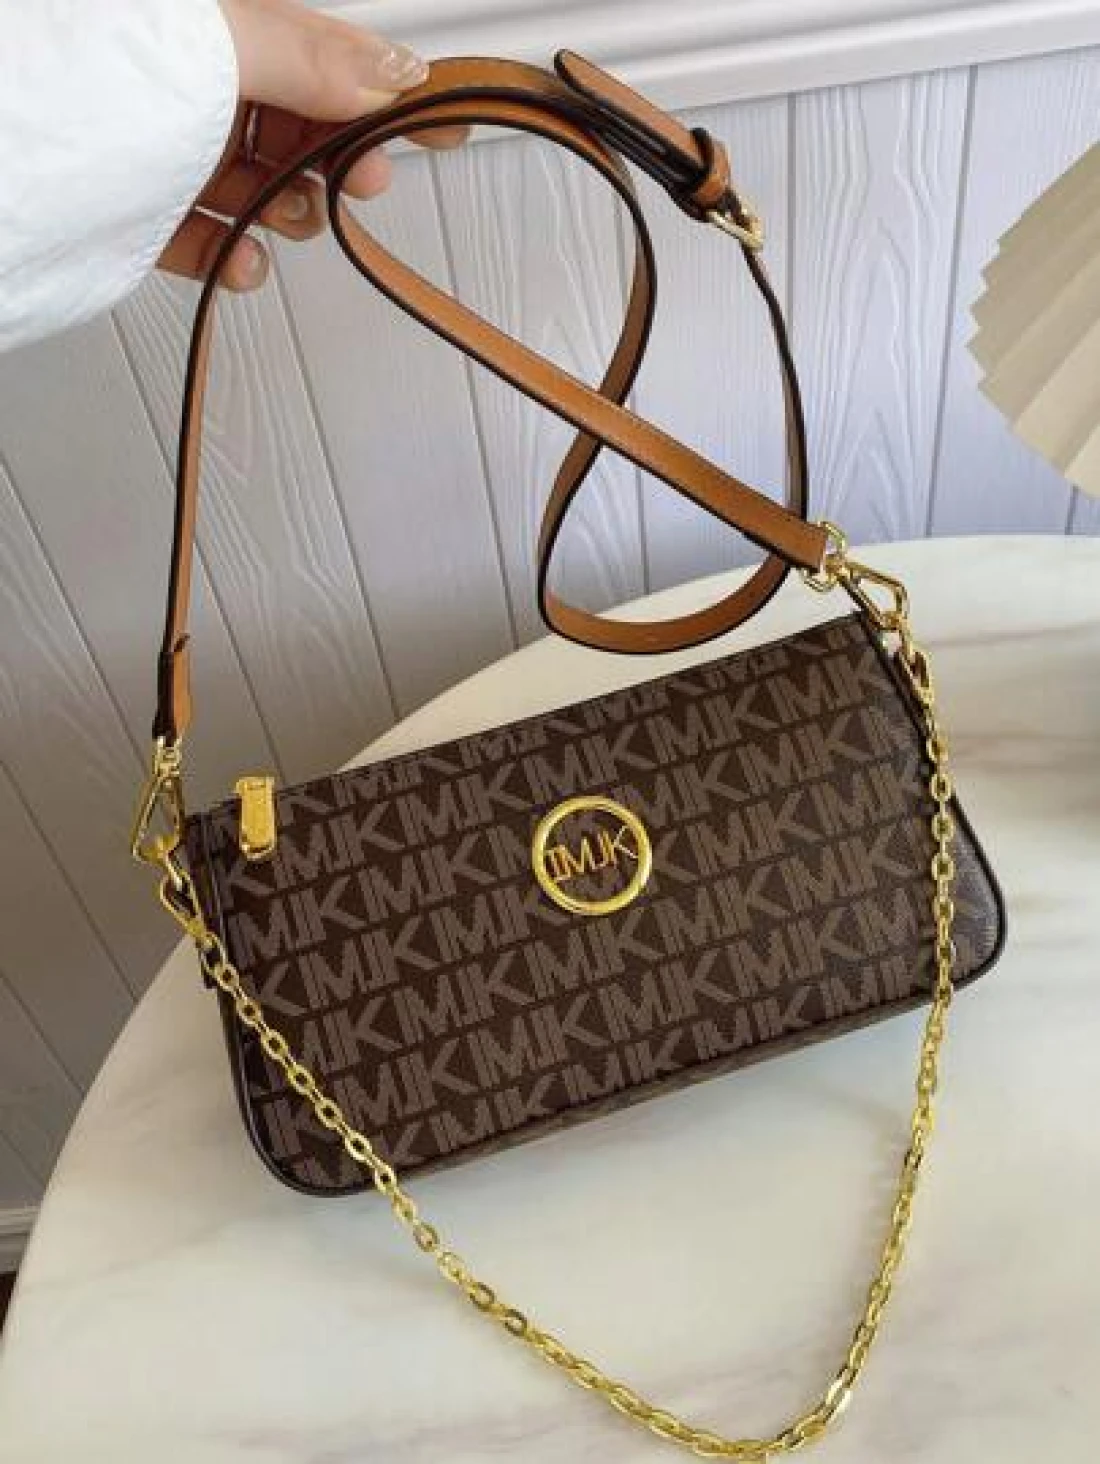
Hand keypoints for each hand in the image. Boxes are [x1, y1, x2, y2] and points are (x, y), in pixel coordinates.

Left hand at [157, 0, 464, 290]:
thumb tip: (388, 77)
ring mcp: (162, 146)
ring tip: (290, 218)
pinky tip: (243, 261)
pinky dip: (232, 257)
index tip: (442, 126)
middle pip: (294, 123)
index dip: (389, 90)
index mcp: (218, 27)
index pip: (325, 54)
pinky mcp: (136, 210)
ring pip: (253, 182)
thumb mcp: (218, 52)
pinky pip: (202, 237)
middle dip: (336, 160)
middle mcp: (191, 81)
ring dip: (288, 210)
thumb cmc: (91, 81)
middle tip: (363, 181)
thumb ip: (308, 63)